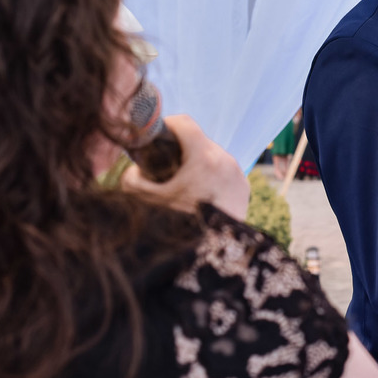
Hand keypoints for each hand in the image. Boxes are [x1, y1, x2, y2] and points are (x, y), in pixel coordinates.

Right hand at [122, 115, 249, 219]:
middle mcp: (225, 161)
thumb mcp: (146, 200)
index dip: (168, 124)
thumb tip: (134, 170)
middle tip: (166, 164)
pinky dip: (213, 179)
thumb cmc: (179, 225)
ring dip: (199, 165)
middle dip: (182, 149)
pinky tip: (200, 194)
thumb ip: (132, 179)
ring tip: (184, 183)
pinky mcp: (244, 190)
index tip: (158, 135)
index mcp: (204, 157)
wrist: (211, 254)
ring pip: (214, 158)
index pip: (185, 123)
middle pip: (199, 142)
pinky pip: (226, 174)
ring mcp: (238, 175)